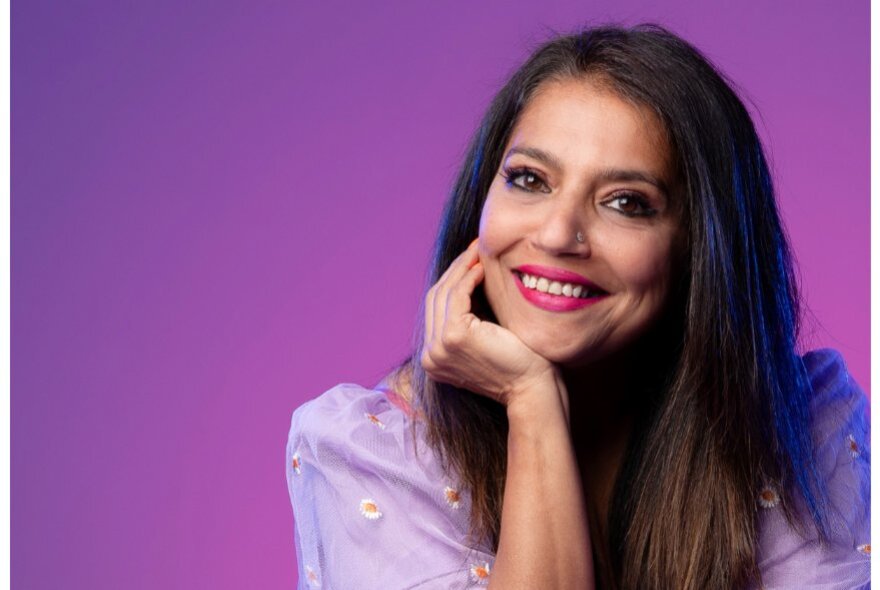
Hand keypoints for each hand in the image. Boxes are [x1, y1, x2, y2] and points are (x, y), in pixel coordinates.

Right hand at [420, 238, 560, 409]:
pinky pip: (457, 295)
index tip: (469, 261)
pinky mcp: (454, 336)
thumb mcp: (486, 339)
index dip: (451, 281)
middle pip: (435, 298)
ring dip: (462, 268)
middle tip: (474, 249)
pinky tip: (482, 267)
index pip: (436, 309)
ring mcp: (439, 348)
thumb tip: (469, 278)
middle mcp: (430, 356)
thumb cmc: (518, 365)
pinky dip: (468, 277)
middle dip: (454, 270)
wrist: (532, 389)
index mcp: (434, 358)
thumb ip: (471, 318)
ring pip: (443, 293)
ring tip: (479, 252)